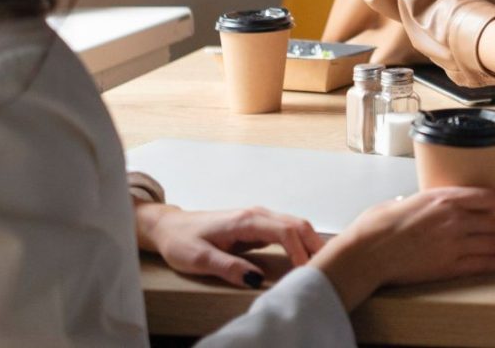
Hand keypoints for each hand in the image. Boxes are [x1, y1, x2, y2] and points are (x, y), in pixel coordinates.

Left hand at [135, 204, 324, 287]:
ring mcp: (258, 219)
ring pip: (294, 226)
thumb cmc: (181, 241)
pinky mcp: (257, 226)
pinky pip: (286, 232)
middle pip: (297, 225)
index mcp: (245, 221)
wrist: (169, 227)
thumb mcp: (199, 259)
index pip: (284, 232)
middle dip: (315, 245)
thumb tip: (256, 279)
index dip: (299, 252)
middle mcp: (256, 215)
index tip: (305, 272)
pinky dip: (300, 243)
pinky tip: (305, 258)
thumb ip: (228, 267)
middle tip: (326, 268)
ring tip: (320, 265)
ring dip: (310, 243)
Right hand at [312, 187, 494, 310]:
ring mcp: (453, 242)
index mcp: (445, 197)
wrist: (369, 250)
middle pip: (494, 222)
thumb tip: (432, 204)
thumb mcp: (408, 200)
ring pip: (494, 243)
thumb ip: (429, 201)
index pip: (491, 196)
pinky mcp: (448, 265)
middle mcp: (454, 218)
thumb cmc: (380, 224)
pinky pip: (484, 264)